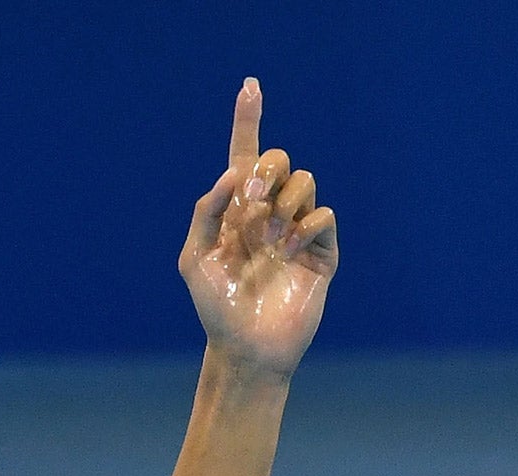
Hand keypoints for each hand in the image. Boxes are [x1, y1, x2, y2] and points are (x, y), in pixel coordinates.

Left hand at [179, 79, 338, 378]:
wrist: (246, 347)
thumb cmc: (216, 308)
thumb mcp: (194, 260)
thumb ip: (206, 213)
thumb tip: (232, 173)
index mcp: (236, 212)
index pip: (244, 157)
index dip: (247, 121)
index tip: (250, 85)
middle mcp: (268, 214)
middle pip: (278, 160)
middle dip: (266, 171)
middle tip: (249, 202)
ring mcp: (297, 230)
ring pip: (304, 181)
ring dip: (284, 203)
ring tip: (270, 240)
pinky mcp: (322, 250)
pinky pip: (324, 214)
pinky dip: (306, 227)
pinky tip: (289, 252)